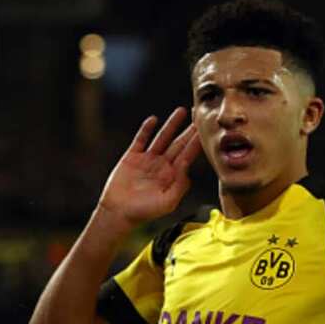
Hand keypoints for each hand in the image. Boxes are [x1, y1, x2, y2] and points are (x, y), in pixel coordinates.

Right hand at [97, 107, 202, 228]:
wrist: (119, 213)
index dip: (197, 142)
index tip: (205, 129)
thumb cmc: (144, 212)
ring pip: (162, 138)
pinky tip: (154, 119)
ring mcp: (148, 159)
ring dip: (172, 125)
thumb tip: (187, 165)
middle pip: (179, 143)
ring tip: (182, 111)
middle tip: (200, 115)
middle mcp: (163, 165)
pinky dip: (146, 130)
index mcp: (173, 176)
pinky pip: (141, 140)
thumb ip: (180, 185)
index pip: (188, 155)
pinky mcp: (132, 157)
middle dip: (189, 130)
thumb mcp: (167, 202)